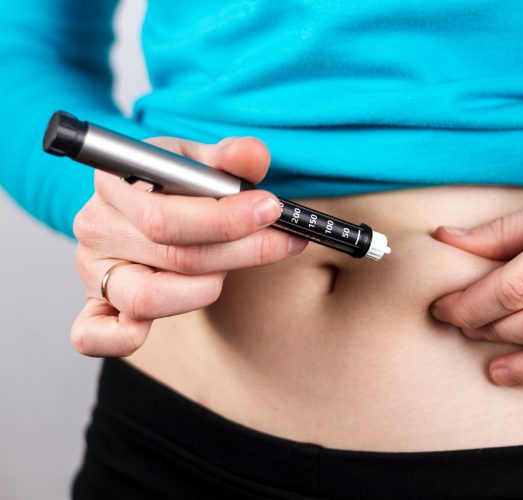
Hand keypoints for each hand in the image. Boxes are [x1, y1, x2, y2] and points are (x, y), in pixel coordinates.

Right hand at [71, 136, 306, 356]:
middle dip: (242, 251)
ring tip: (228, 266)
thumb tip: (252, 155)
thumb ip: (230, 157)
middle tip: (284, 240)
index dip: (225, 220)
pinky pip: (95, 336)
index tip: (271, 210)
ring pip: (149, 298)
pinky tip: (151, 327)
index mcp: (115, 183)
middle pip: (173, 257)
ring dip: (205, 287)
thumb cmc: (177, 182)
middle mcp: (97, 227)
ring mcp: (93, 271)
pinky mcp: (95, 307)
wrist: (144, 200)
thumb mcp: (201, 160)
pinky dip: (122, 338)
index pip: (166, 217)